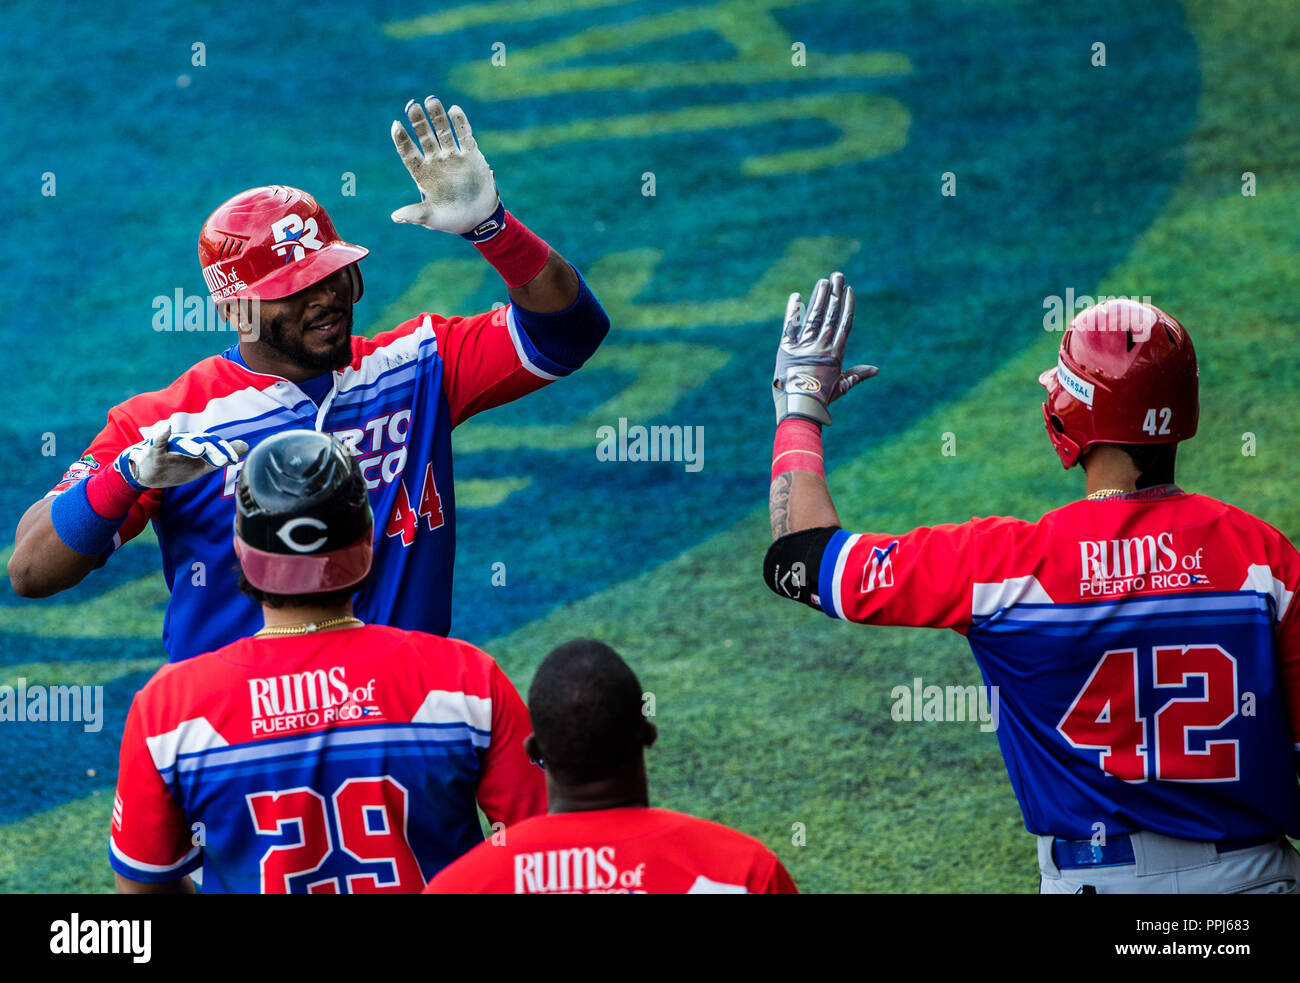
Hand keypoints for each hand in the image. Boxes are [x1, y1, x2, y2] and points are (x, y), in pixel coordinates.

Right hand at [115, 426, 248, 491]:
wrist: (147, 470)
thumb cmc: (177, 465)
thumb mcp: (202, 464)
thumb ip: (222, 455)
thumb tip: (246, 446)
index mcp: (198, 447)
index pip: (214, 446)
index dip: (224, 451)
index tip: (235, 460)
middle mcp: (187, 443)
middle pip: (201, 444)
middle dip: (212, 452)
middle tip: (222, 461)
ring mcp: (170, 446)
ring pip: (182, 444)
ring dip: (191, 446)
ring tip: (199, 451)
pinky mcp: (154, 452)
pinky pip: (158, 442)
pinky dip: (161, 435)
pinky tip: (166, 428)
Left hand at [390, 97, 500, 234]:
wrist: (479, 219)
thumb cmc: (451, 220)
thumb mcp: (432, 218)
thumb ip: (415, 214)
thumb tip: (395, 216)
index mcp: (422, 174)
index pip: (408, 153)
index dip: (402, 139)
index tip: (396, 125)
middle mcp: (436, 162)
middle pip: (424, 137)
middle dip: (419, 122)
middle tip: (412, 106)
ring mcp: (453, 157)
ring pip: (443, 132)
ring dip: (437, 117)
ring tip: (432, 100)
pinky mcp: (471, 156)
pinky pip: (464, 136)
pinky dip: (460, 123)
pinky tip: (454, 110)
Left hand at [772, 272, 876, 424]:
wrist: (799, 407)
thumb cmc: (821, 399)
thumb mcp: (841, 387)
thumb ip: (857, 375)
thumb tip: (876, 370)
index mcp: (835, 354)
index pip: (844, 323)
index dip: (847, 305)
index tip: (848, 289)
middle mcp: (821, 346)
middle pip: (830, 315)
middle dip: (834, 293)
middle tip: (837, 275)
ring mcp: (804, 346)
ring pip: (814, 317)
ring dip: (818, 297)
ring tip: (822, 281)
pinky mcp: (786, 349)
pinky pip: (790, 326)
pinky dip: (793, 311)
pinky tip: (796, 296)